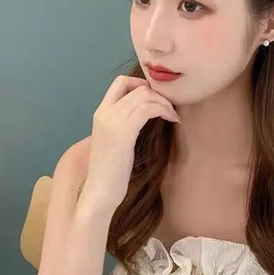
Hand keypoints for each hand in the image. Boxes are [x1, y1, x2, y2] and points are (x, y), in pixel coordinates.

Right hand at [80, 75, 179, 215]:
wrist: (99, 192)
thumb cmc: (110, 171)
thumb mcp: (114, 140)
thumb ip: (123, 123)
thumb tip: (145, 112)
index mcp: (101, 113)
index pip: (120, 82)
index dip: (141, 83)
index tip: (156, 97)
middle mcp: (104, 112)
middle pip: (138, 88)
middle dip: (159, 95)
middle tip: (171, 108)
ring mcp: (112, 121)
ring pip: (145, 96)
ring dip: (165, 103)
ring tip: (173, 116)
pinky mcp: (123, 132)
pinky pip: (148, 109)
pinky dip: (164, 111)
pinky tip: (172, 121)